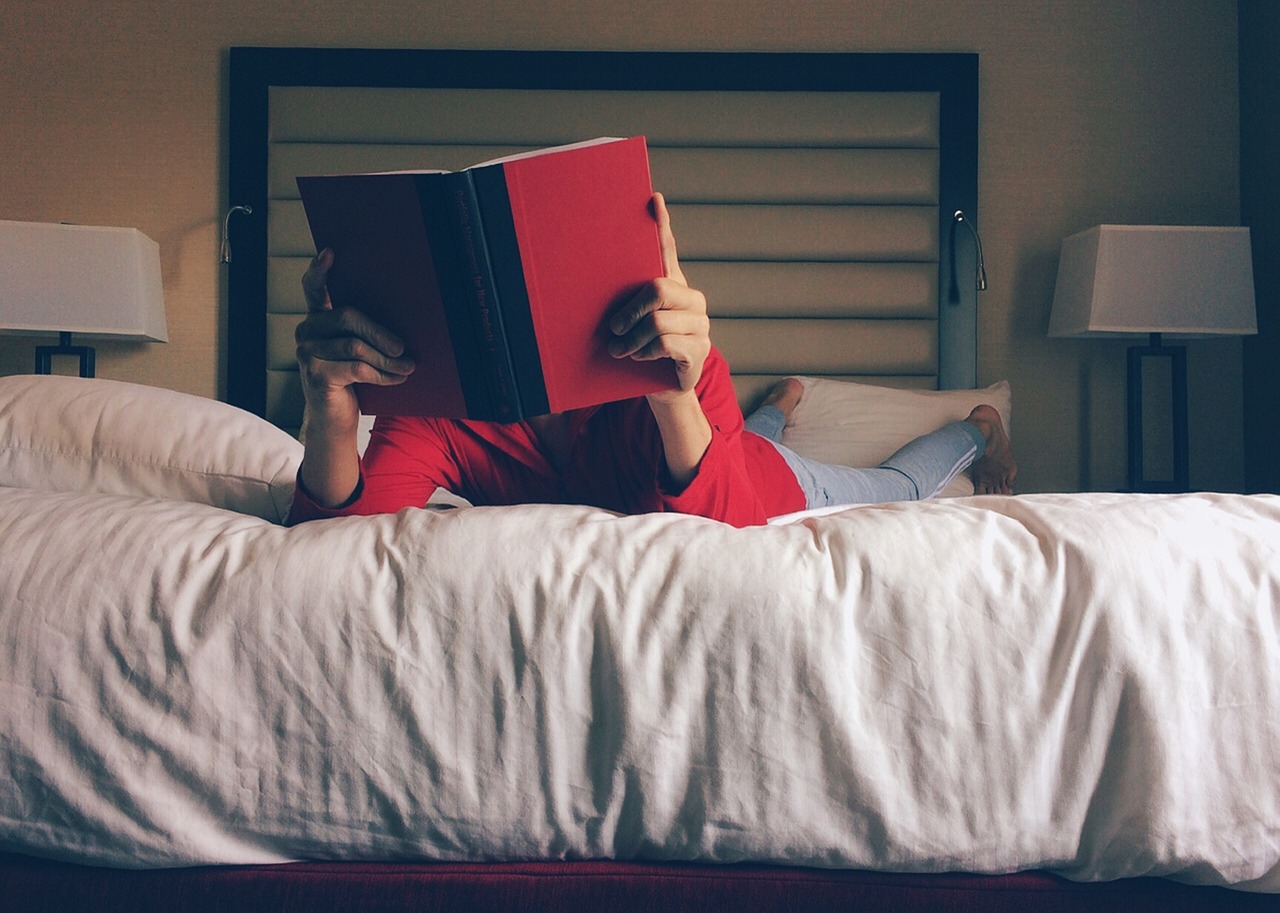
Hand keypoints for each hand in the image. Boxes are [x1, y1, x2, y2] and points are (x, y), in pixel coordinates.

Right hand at [295, 248, 414, 425]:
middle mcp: (307, 331)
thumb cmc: (352, 380)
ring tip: (407, 367)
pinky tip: (397, 378)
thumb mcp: (359, 351)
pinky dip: (382, 374)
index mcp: (318, 319)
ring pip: (357, 346)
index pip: (314, 287)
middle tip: (404, 348)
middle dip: (382, 334)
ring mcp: (307, 353)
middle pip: (348, 317)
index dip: (320, 270)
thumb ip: (365, 332)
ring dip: (388, 360)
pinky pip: (357, 367)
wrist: (336, 419)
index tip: (330, 252)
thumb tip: (400, 325)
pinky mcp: (316, 374)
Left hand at [607, 193, 709, 404]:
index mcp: (674, 286)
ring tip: (620, 350)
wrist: (662, 388)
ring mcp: (700, 324)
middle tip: (612, 330)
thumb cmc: (642, 350)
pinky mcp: (700, 350)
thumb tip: (583, 277)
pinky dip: (646, 351)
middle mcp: (692, 300)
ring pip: (658, 320)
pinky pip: (666, 342)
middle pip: (658, 288)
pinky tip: (640, 356)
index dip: (662, 225)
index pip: (667, 250)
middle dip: (629, 311)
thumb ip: (622, 303)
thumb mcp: (630, 324)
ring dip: (632, 338)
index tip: (653, 200)